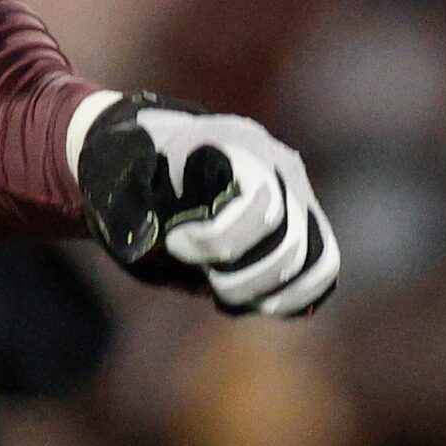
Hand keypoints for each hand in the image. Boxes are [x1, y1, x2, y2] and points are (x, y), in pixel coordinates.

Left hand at [74, 93, 338, 316]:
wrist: (152, 156)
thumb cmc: (134, 174)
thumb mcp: (123, 187)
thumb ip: (136, 214)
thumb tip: (160, 243)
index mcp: (237, 144)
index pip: (260, 203)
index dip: (219, 240)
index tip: (175, 245)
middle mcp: (279, 166)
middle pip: (289, 242)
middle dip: (241, 278)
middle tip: (202, 277)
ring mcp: (298, 195)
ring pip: (313, 259)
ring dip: (267, 292)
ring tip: (224, 296)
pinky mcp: (304, 225)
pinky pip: (322, 269)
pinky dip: (294, 297)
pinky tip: (253, 302)